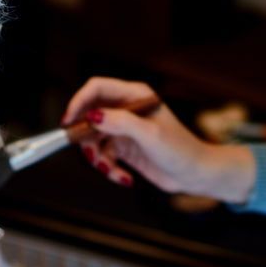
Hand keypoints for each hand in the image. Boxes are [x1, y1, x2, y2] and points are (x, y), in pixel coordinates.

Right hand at [61, 76, 255, 203]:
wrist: (195, 174)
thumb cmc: (181, 149)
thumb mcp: (149, 134)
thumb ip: (120, 122)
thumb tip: (93, 117)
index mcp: (135, 95)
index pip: (97, 89)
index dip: (79, 102)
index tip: (69, 122)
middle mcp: (126, 109)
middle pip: (89, 115)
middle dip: (86, 138)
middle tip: (91, 154)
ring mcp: (124, 129)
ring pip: (93, 139)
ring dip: (97, 158)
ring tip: (110, 170)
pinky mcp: (123, 148)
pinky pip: (103, 156)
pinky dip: (109, 169)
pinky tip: (124, 177)